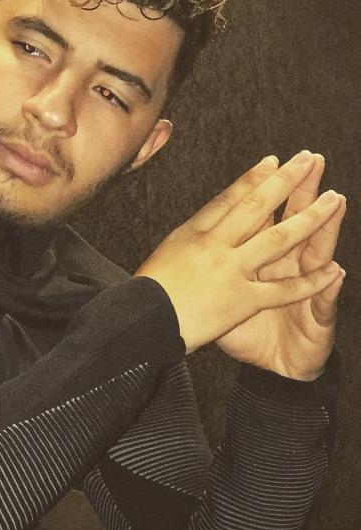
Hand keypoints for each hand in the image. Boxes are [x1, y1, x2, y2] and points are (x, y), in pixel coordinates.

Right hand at [135, 151, 344, 361]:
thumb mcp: (164, 253)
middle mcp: (215, 245)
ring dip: (310, 218)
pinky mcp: (241, 299)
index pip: (229, 199)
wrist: (140, 321)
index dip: (253, 179)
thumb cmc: (146, 291)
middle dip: (286, 182)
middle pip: (257, 207)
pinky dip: (310, 282)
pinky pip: (282, 290)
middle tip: (309, 160)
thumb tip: (205, 226)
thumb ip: (189, 240)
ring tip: (334, 199)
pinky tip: (333, 270)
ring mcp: (230, 270)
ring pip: (278, 239)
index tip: (273, 162)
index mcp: (193, 232)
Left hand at [216, 152, 345, 378]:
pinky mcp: (318, 319)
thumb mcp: (226, 300)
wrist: (275, 369)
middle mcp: (289, 269)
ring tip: (335, 201)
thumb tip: (193, 247)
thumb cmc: (250, 332)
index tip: (270, 160)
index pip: (268, 220)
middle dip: (302, 194)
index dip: (269, 194)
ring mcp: (307, 292)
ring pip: (317, 255)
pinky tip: (335, 272)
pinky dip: (327, 288)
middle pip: (295, 225)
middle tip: (311, 162)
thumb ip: (218, 273)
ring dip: (326, 229)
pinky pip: (322, 303)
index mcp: (263, 262)